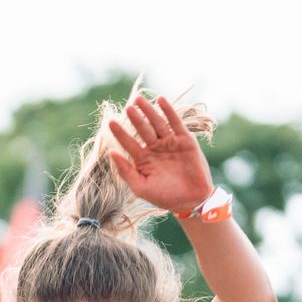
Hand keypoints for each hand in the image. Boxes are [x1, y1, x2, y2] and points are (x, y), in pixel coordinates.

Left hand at [106, 93, 213, 216]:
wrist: (191, 201)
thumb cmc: (164, 197)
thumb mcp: (141, 187)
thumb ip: (126, 171)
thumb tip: (111, 153)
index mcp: (143, 159)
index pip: (129, 143)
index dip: (120, 133)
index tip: (110, 122)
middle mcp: (155, 148)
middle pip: (142, 129)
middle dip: (135, 119)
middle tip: (127, 108)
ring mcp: (170, 143)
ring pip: (157, 123)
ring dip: (149, 111)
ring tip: (139, 100)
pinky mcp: (185, 140)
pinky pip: (175, 123)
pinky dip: (168, 111)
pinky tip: (161, 100)